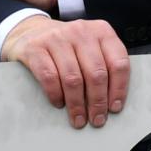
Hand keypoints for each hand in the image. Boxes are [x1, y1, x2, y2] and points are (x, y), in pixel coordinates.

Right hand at [0, 16, 130, 129]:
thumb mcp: (92, 47)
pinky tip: (59, 103)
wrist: (32, 30)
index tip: (114, 108)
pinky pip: (49, 77)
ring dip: (77, 104)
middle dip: (98, 102)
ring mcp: (57, 38)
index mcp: (101, 31)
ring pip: (73, 78)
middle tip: (96, 119)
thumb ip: (105, 65)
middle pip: (96, 73)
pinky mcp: (35, 48)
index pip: (118, 63)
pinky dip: (56, 95)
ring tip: (78, 118)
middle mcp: (81, 32)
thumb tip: (112, 102)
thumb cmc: (68, 45)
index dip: (118, 89)